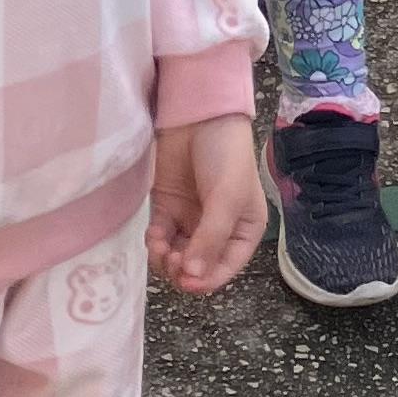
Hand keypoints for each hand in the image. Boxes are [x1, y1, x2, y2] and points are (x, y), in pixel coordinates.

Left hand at [148, 113, 263, 294]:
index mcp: (243, 230)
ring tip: (161, 249)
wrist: (198, 114)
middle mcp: (216, 230)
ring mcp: (189, 220)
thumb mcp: (227, 198)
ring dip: (167, 261)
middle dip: (184, 271)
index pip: (226, 268)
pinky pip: (160, 238)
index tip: (187, 282)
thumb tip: (192, 278)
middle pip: (198, 267)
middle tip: (173, 262)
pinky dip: (155, 244)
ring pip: (176, 257)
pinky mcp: (166, 208)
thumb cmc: (225, 155)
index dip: (207, 280)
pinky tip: (154, 237)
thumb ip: (210, 239)